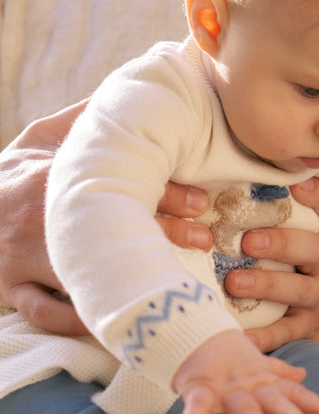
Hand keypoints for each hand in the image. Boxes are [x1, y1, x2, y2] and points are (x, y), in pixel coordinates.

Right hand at [0, 103, 211, 334]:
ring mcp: (22, 255)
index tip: (202, 201)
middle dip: (163, 230)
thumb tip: (131, 93)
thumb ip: (84, 120)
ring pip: (83, 270)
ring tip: (176, 279)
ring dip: (133, 276)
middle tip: (204, 237)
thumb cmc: (12, 175)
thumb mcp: (40, 139)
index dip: (166, 192)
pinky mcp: (10, 287)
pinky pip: (46, 313)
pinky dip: (80, 320)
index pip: (117, 181)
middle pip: (107, 224)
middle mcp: (38, 215)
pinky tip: (120, 315)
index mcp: (51, 175)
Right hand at [175, 330, 318, 413]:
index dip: (315, 405)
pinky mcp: (199, 389)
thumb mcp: (258, 364)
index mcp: (265, 381)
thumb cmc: (229, 355)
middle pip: (276, 403)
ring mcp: (226, 388)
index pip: (294, 393)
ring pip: (245, 411)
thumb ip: (280, 373)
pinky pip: (196, 408)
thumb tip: (302, 376)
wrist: (194, 331)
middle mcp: (251, 386)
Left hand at [225, 177, 318, 351]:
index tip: (297, 185)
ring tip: (233, 283)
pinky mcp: (307, 331)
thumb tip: (227, 188)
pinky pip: (286, 332)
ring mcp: (318, 301)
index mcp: (318, 241)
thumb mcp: (294, 248)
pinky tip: (243, 337)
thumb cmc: (293, 275)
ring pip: (299, 290)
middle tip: (249, 241)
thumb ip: (275, 222)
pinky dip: (265, 336)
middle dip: (282, 243)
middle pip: (315, 249)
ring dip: (267, 284)